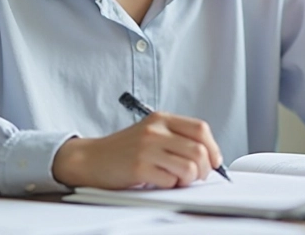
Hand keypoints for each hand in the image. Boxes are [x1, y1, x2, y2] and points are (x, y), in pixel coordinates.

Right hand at [52, 112, 223, 188]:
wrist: (91, 159)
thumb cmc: (124, 150)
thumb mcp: (151, 134)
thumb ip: (176, 139)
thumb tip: (209, 157)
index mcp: (161, 119)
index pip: (200, 129)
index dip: (213, 148)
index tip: (213, 161)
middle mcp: (155, 130)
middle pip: (199, 150)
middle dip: (204, 169)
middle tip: (197, 177)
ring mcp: (147, 148)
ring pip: (189, 167)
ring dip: (188, 180)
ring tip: (176, 180)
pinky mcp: (139, 167)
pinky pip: (170, 181)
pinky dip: (170, 186)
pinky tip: (160, 182)